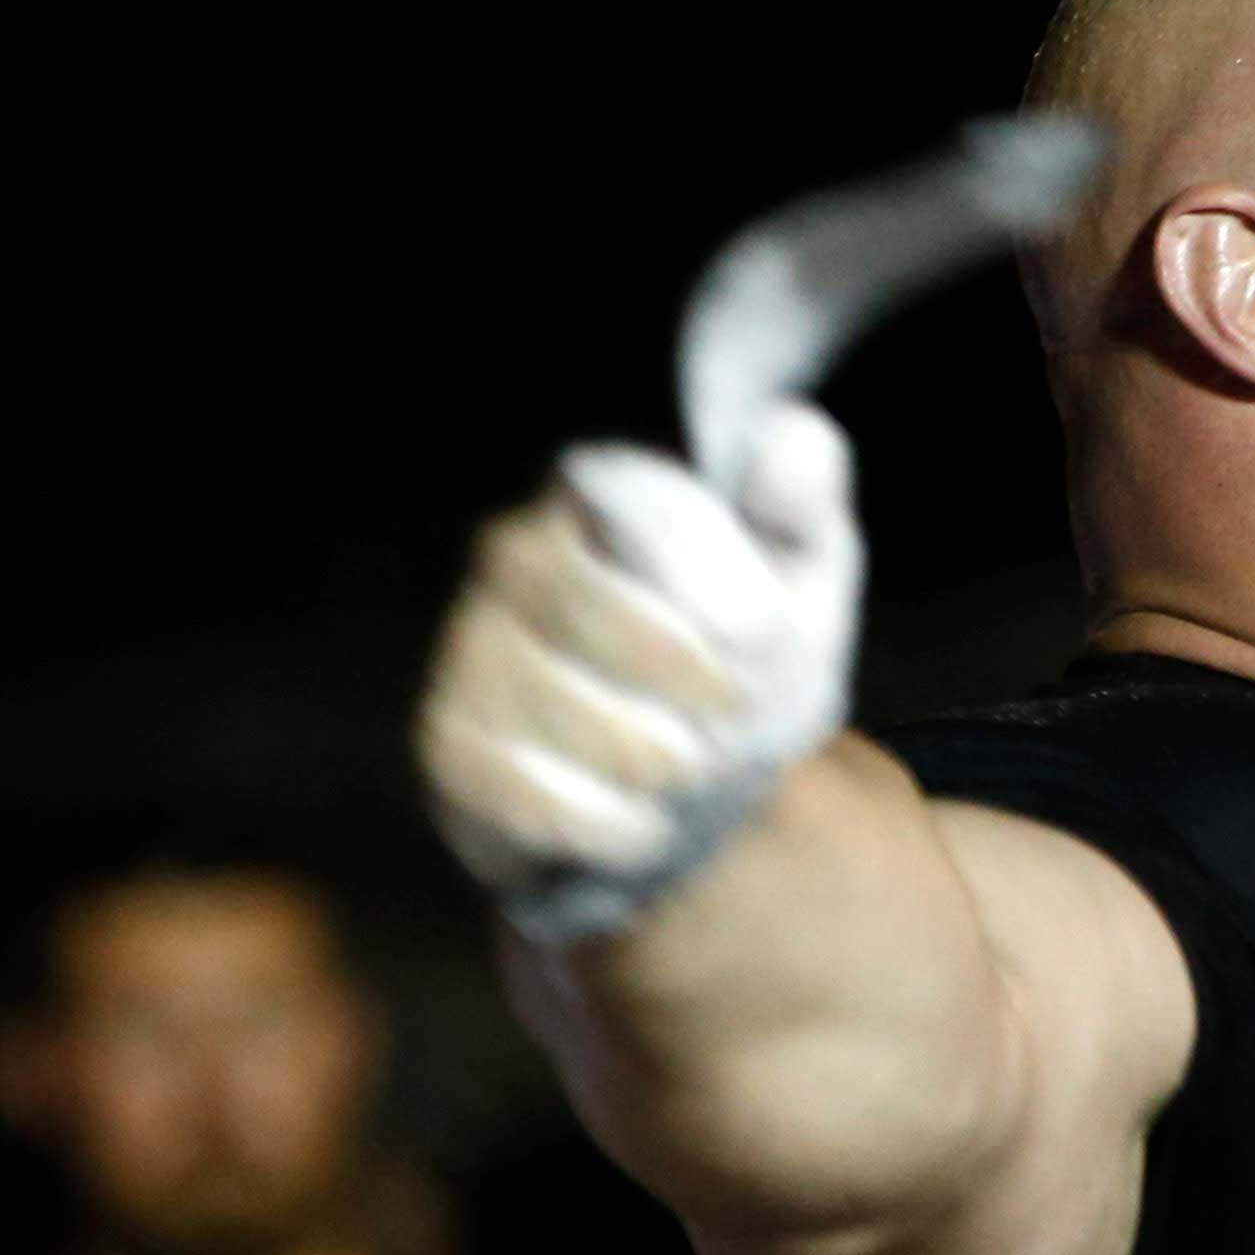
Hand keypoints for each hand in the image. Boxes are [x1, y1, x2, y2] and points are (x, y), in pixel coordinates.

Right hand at [416, 403, 864, 941]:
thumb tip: (797, 432)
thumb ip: (799, 512)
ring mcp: (471, 656)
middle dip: (677, 670)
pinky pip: (511, 785)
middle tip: (742, 711)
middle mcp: (514, 562)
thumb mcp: (801, 584)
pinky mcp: (453, 749)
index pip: (627, 497)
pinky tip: (647, 821)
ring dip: (649, 751)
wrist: (701, 782)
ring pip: (547, 700)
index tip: (765, 632)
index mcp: (600, 501)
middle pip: (572, 598)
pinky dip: (600, 817)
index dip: (699, 564)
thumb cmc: (744, 657)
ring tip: (699, 767)